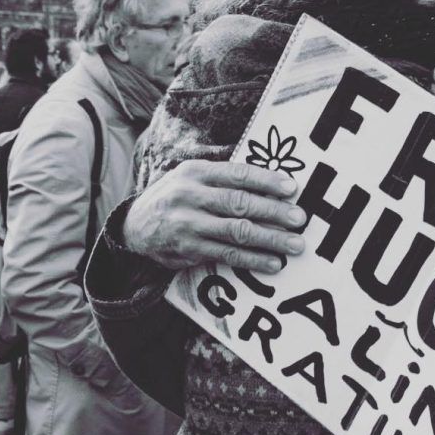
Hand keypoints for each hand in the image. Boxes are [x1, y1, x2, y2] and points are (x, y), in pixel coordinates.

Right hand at [122, 160, 306, 271]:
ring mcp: (188, 224)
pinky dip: (252, 259)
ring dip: (269, 239)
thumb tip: (272, 183)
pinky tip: (272, 263)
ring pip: (236, 232)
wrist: (135, 225)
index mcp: (196, 171)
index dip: (266, 180)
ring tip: (294, 244)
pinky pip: (226, 254)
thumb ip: (224, 178)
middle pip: (239, 203)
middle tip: (299, 218)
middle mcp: (190, 195)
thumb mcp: (192, 177)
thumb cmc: (178, 197)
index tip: (292, 188)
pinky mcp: (188, 249)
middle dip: (273, 211)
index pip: (237, 174)